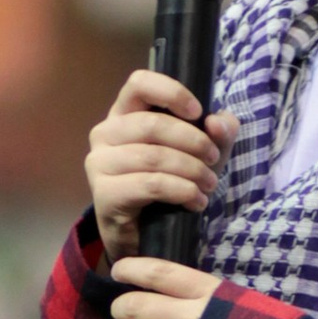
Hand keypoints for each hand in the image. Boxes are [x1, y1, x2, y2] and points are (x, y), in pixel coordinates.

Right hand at [86, 69, 234, 255]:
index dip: (170, 93)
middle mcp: (104, 133)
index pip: (139, 83)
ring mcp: (99, 163)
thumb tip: (218, 122)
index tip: (198, 112)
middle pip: (152, 124)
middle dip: (193, 142)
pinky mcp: (104, 194)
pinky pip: (150, 184)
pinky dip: (181, 191)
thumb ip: (217, 133)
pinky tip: (196, 202)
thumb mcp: (201, 154)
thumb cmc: (170, 184)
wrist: (146, 235)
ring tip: (209, 186)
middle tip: (214, 160)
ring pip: (153, 157)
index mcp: (125, 113)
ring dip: (191, 171)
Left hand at [103, 254, 220, 318]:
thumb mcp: (251, 305)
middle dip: (122, 308)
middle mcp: (191, 318)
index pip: (160, 273)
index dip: (133, 269)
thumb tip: (198, 301)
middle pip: (139, 305)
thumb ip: (220, 301)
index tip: (118, 271)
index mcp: (211, 293)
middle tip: (120, 313)